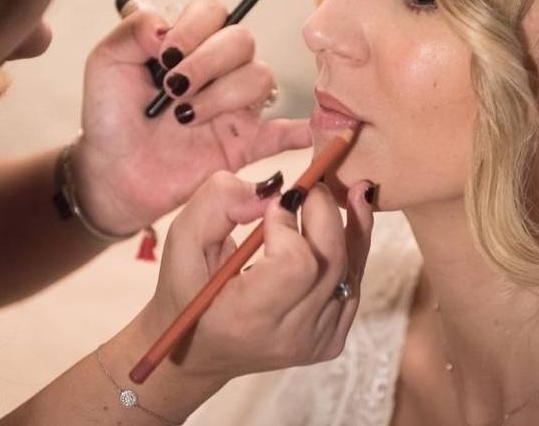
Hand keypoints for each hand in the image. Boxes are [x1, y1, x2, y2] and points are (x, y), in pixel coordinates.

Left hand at [73, 0, 311, 234]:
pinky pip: (282, 133)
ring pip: (259, 77)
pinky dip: (297, 130)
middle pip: (242, 40)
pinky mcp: (243, 143)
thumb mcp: (106, 63)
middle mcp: (218, 68)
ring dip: (222, 94)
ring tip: (185, 117)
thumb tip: (166, 25)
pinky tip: (305, 132)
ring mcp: (234, 105)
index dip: (194, 26)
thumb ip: (132, 30)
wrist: (111, 172)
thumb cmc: (110, 116)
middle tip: (173, 87)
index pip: (214, 12)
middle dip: (207, 60)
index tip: (163, 53)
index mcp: (189, 42)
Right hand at [140, 171, 374, 382]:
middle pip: (330, 259)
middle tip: (305, 186)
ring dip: (347, 221)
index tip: (272, 205)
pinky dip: (355, 243)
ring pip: (350, 266)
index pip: (296, 264)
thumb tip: (273, 187)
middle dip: (323, 210)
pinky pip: (355, 280)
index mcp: (248, 318)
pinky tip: (353, 212)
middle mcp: (289, 335)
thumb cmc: (188, 290)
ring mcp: (316, 340)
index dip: (289, 224)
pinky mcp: (332, 338)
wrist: (198, 350)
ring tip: (346, 187)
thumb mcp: (184, 241)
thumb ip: (218, 203)